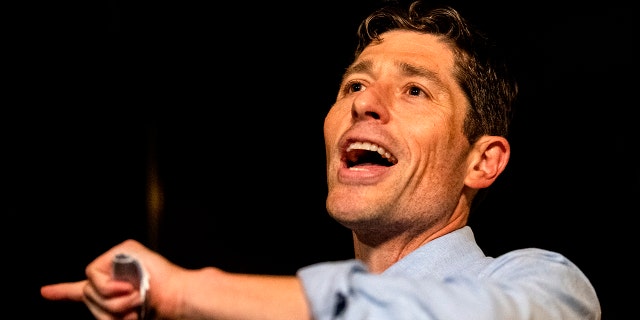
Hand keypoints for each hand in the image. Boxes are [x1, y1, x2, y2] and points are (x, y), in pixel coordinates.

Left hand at [41, 239, 181, 319]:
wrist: (173, 298)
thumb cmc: (155, 310)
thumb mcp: (121, 316)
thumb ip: (104, 312)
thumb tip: (84, 294)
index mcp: (114, 288)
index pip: (83, 289)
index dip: (62, 291)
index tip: (45, 292)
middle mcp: (114, 271)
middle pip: (86, 294)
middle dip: (104, 309)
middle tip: (131, 310)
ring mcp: (119, 258)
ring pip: (89, 287)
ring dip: (110, 302)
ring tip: (135, 299)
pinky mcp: (123, 249)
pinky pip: (95, 274)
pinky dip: (109, 288)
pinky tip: (130, 287)